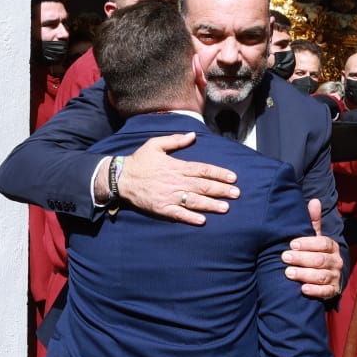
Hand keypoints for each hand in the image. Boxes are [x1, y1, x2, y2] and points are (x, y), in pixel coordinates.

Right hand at [115, 133, 239, 224]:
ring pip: (194, 201)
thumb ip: (175, 140)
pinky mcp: (161, 208)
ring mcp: (169, 196)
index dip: (219, 173)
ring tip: (226, 208)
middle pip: (202, 186)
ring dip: (211, 204)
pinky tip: (202, 221)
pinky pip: (178, 214)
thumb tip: (192, 135)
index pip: (202, 169)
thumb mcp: (155, 144)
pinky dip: (190, 217)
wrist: (120, 178)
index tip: (233, 177)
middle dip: (221, 190)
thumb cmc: (139, 161)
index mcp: (176, 166)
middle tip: (237, 193)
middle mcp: (175, 181)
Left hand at [283, 198, 342, 299]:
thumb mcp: (315, 238)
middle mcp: (336, 261)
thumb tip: (314, 201)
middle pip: (320, 260)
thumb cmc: (316, 253)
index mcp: (332, 246)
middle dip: (301, 258)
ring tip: (288, 273)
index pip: (322, 243)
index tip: (291, 244)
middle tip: (284, 257)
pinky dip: (314, 291)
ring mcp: (335, 277)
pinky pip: (325, 292)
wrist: (326, 277)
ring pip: (321, 276)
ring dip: (304, 274)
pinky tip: (303, 289)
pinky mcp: (332, 291)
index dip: (307, 243)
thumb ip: (313, 222)